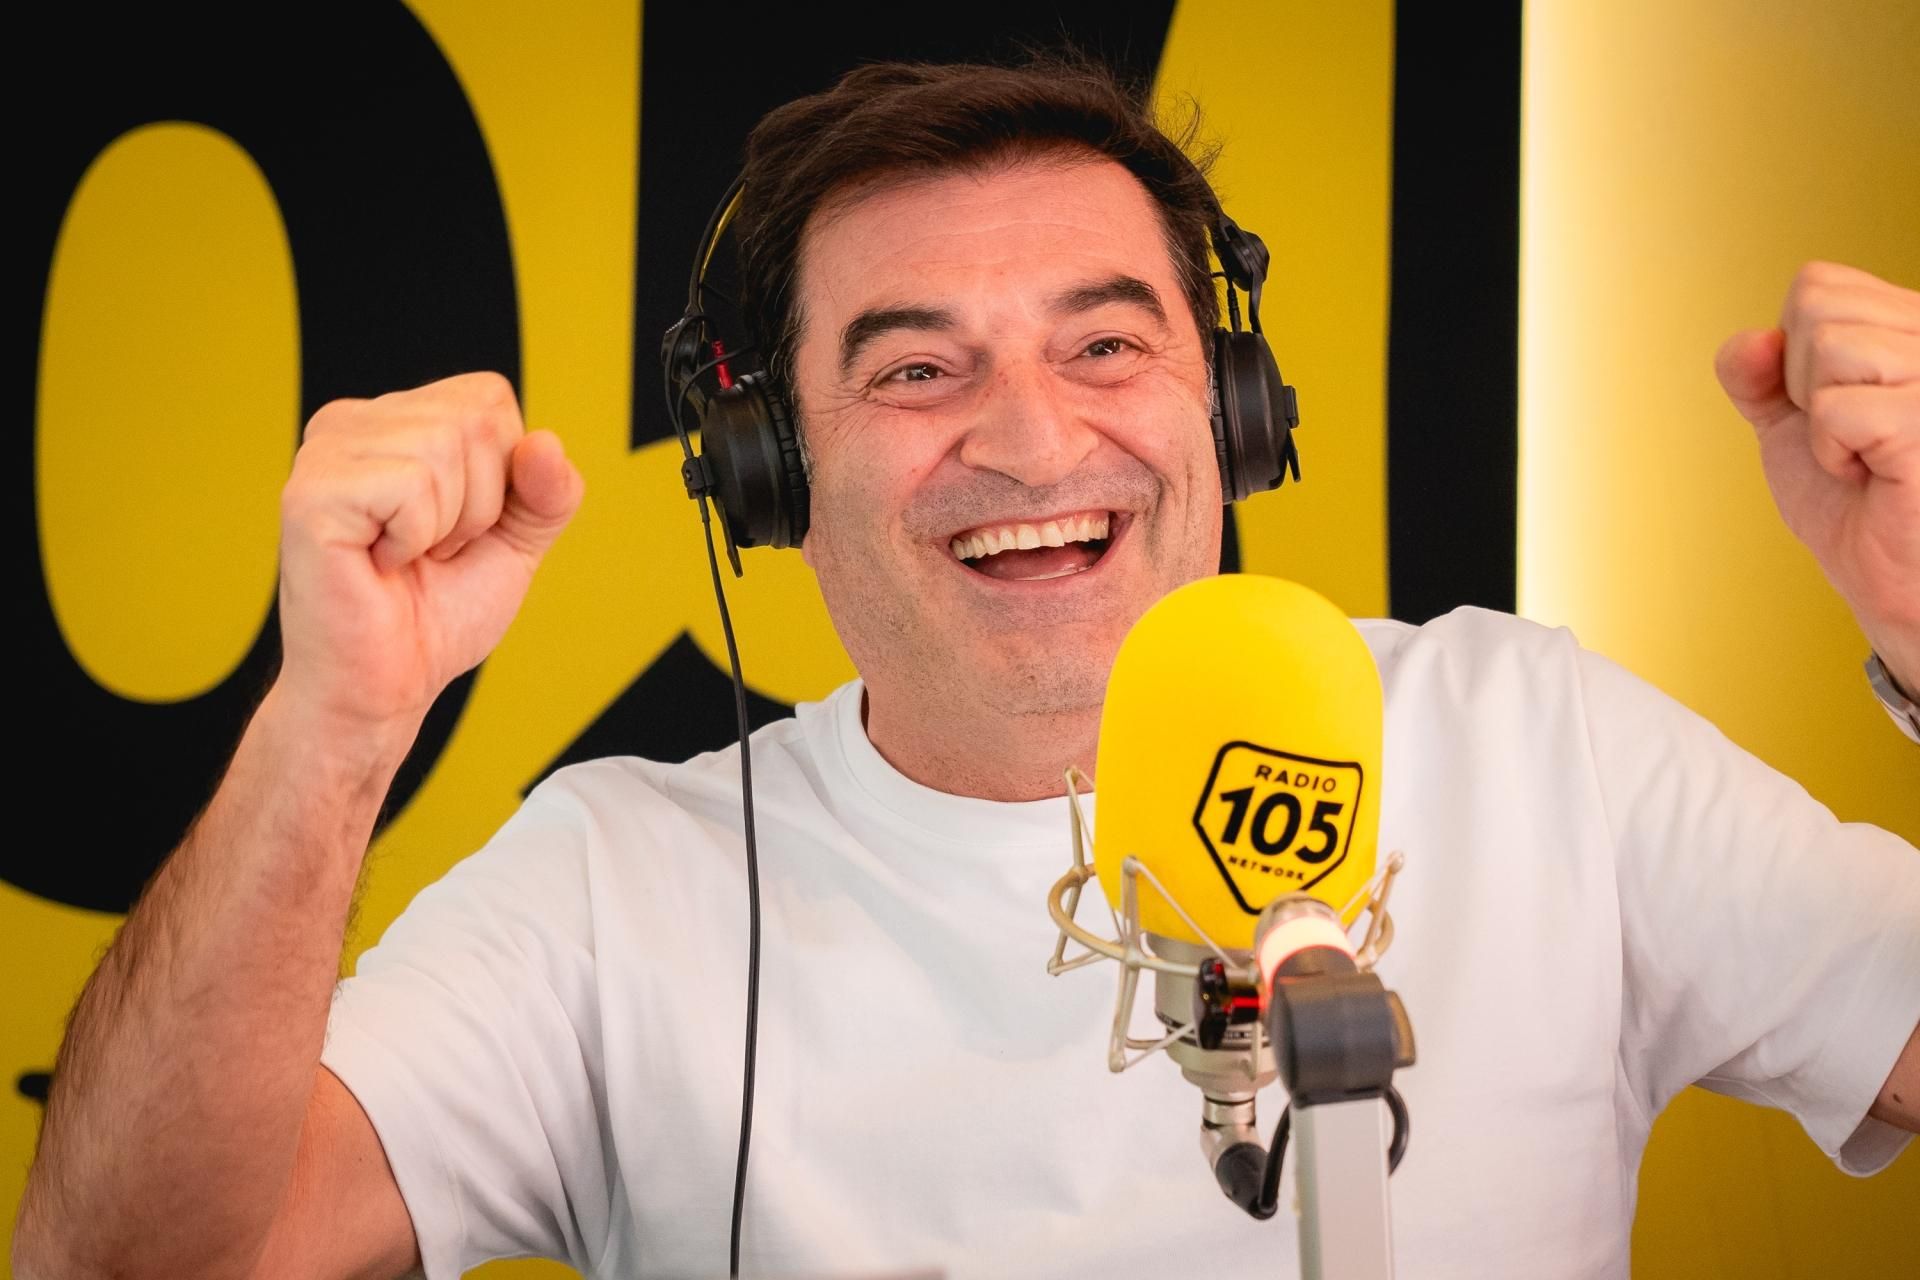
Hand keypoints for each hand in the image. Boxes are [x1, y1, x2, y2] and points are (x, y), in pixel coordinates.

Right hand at [276, 371, 584, 731]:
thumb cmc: (437, 613)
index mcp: (395, 419)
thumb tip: (545, 444)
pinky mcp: (311, 491)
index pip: (490, 397)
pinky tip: (380, 563)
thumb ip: (548, 491)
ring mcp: (325, 452)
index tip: (459, 528)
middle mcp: (352, 421)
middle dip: (479, 503)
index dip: (503, 475)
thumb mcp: (517, 541)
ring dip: (447, 524)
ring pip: (444, 447)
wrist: (386, 684)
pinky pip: (411, 485)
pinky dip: (415, 538)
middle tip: (432, 550)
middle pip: (474, 418)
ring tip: (406, 557)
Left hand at [1716, 262, 1919, 692]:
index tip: (1829, 408)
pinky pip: (1836, 408)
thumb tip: (1748, 341)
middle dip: (1801, 384)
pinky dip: (1833, 452)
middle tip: (1846, 438)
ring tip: (1862, 456)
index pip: (1817, 284)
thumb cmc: (1856, 505)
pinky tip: (1871, 475)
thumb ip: (1756, 374)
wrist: (1890, 582)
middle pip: (1816, 306)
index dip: (1792, 354)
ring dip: (1820, 421)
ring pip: (1828, 347)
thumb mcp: (1789, 425)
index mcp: (1909, 324)